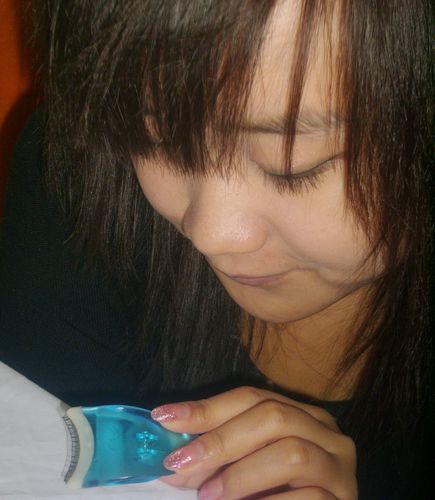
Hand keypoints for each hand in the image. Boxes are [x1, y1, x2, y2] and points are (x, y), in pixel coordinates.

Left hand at [151, 386, 357, 498]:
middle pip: (273, 416)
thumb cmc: (271, 490)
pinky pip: (306, 498)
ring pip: (291, 453)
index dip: (207, 408)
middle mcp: (325, 431)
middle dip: (221, 439)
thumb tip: (171, 446)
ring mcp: (339, 465)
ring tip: (209, 495)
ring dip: (241, 474)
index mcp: (300, 412)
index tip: (166, 418)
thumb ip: (216, 452)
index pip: (251, 397)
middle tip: (181, 462)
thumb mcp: (243, 463)